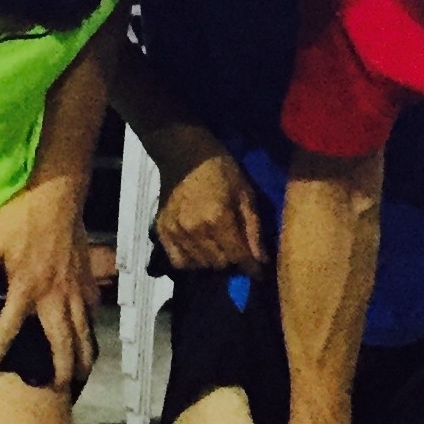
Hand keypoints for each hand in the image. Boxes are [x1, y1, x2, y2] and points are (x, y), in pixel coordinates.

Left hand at [0, 175, 95, 392]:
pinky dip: (92, 328)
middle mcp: (53, 296)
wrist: (56, 195)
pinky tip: (89, 335)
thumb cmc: (20, 217)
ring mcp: (74, 289)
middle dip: (61, 369)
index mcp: (24, 289)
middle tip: (60, 389)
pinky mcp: (87, 278)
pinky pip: (93, 311)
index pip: (7, 331)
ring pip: (83, 331)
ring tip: (81, 374)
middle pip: (61, 342)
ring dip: (83, 355)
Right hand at [152, 145, 267, 273]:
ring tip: (220, 248)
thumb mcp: (245, 193)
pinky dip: (192, 261)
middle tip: (238, 251)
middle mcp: (195, 230)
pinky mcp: (162, 231)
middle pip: (219, 264)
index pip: (238, 257)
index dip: (252, 267)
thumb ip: (253, 228)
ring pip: (200, 265)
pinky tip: (200, 250)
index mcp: (218, 218)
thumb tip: (261, 260)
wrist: (184, 153)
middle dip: (233, 261)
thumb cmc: (221, 169)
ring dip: (214, 261)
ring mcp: (175, 232)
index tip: (259, 271)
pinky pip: (178, 262)